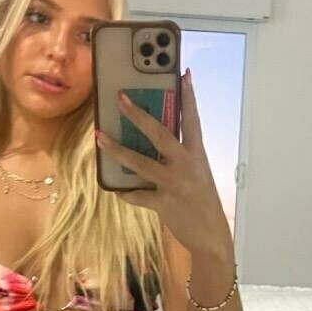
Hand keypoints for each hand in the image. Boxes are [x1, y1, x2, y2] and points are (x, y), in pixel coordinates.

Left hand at [96, 68, 228, 252]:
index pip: (193, 120)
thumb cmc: (203, 203)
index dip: (189, 96)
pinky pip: (137, 196)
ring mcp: (174, 184)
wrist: (212, 237)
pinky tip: (115, 190)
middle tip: (121, 97)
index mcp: (198, 155)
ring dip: (117, 149)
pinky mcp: (164, 203)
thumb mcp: (198, 175)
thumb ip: (180, 158)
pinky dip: (125, 193)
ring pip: (141, 162)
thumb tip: (154, 142)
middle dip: (138, 114)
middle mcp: (187, 165)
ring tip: (99, 137)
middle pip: (160, 133)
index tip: (184, 73)